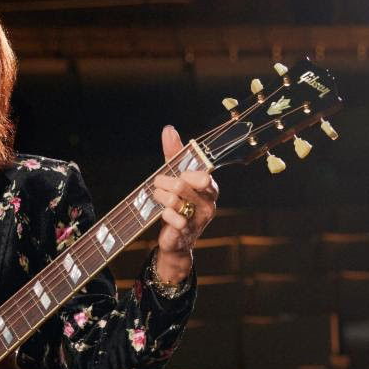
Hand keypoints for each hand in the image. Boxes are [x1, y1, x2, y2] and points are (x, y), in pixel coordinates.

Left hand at [151, 125, 218, 280]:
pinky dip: (163, 213)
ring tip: (158, 196)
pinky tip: (162, 214)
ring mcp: (198, 220)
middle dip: (164, 181)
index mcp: (210, 189)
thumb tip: (169, 129)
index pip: (203, 176)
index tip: (177, 174)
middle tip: (158, 183)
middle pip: (182, 185)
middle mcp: (208, 204)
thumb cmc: (179, 203)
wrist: (176, 239)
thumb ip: (175, 154)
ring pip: (173, 199)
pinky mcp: (185, 232)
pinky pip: (170, 216)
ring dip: (160, 195)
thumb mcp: (177, 177)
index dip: (186, 174)